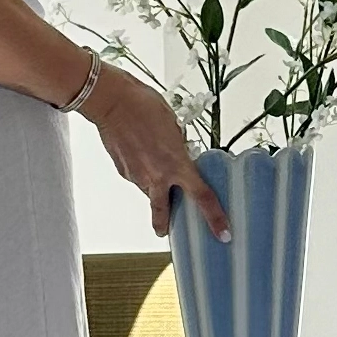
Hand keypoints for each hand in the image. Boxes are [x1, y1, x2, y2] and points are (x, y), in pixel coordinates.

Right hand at [80, 67, 228, 240]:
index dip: (215, 218)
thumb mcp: (173, 127)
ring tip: (153, 167)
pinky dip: (140, 171)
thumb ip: (179, 148)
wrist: (112, 102)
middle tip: (166, 231)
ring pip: (149, 191)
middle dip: (165, 224)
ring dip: (154, 187)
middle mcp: (157, 177)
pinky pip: (137, 177)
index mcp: (177, 165)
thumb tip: (178, 157)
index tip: (223, 234)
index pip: (203, 197)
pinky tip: (139, 154)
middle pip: (164, 212)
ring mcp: (137, 176)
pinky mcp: (122, 171)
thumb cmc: (144, 106)